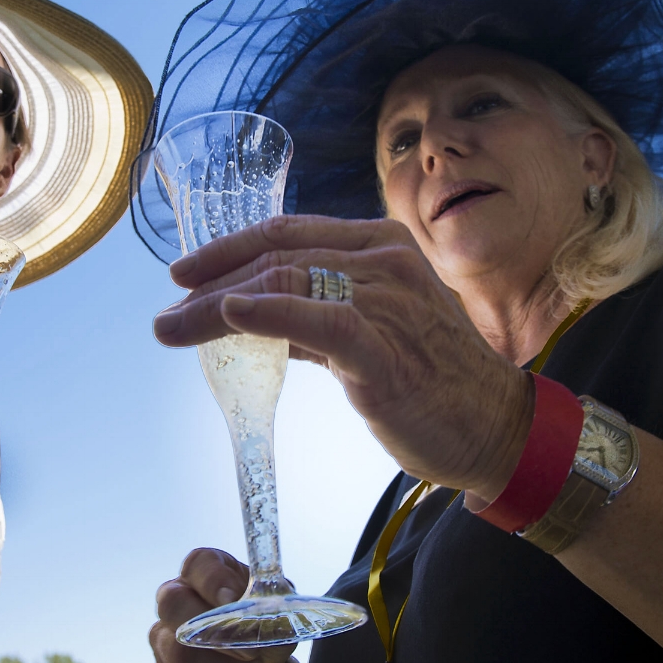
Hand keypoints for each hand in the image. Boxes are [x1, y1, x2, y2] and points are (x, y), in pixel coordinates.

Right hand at [150, 549, 295, 662]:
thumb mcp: (277, 611)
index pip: (198, 563)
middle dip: (214, 630)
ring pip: (177, 653)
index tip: (234, 599)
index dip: (213, 580)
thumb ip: (272, 605)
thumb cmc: (262, 627)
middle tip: (252, 649)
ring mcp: (163, 639)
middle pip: (171, 604)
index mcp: (204, 573)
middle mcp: (175, 600)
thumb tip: (263, 614)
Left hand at [153, 215, 531, 499]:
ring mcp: (386, 301)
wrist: (494, 428)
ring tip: (173, 328)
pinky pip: (317, 320)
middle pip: (276, 258)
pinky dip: (267, 314)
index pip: (288, 234)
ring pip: (282, 285)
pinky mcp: (384, 349)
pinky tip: (229, 317)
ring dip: (216, 307)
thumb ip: (316, 317)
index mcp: (381, 246)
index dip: (229, 249)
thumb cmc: (433, 382)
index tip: (185, 273)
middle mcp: (384, 261)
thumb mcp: (373, 330)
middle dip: (210, 282)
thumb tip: (252, 317)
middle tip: (168, 310)